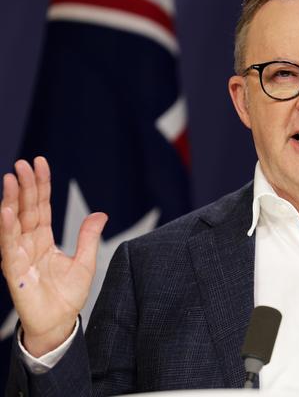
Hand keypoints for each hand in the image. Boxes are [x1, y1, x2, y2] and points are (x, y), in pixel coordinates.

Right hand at [0, 157, 107, 356]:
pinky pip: (8, 247)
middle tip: (23, 163)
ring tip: (11, 178)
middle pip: (26, 209)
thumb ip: (89, 237)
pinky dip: (6, 229)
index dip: (41, 185)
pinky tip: (6, 211)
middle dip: (25, 186)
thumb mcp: (86, 262)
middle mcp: (28, 243)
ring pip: (13, 223)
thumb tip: (100, 214)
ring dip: (11, 200)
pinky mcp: (14, 271)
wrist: (59, 323)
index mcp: (44, 239)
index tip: (39, 163)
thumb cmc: (67, 295)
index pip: (41, 206)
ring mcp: (19, 255)